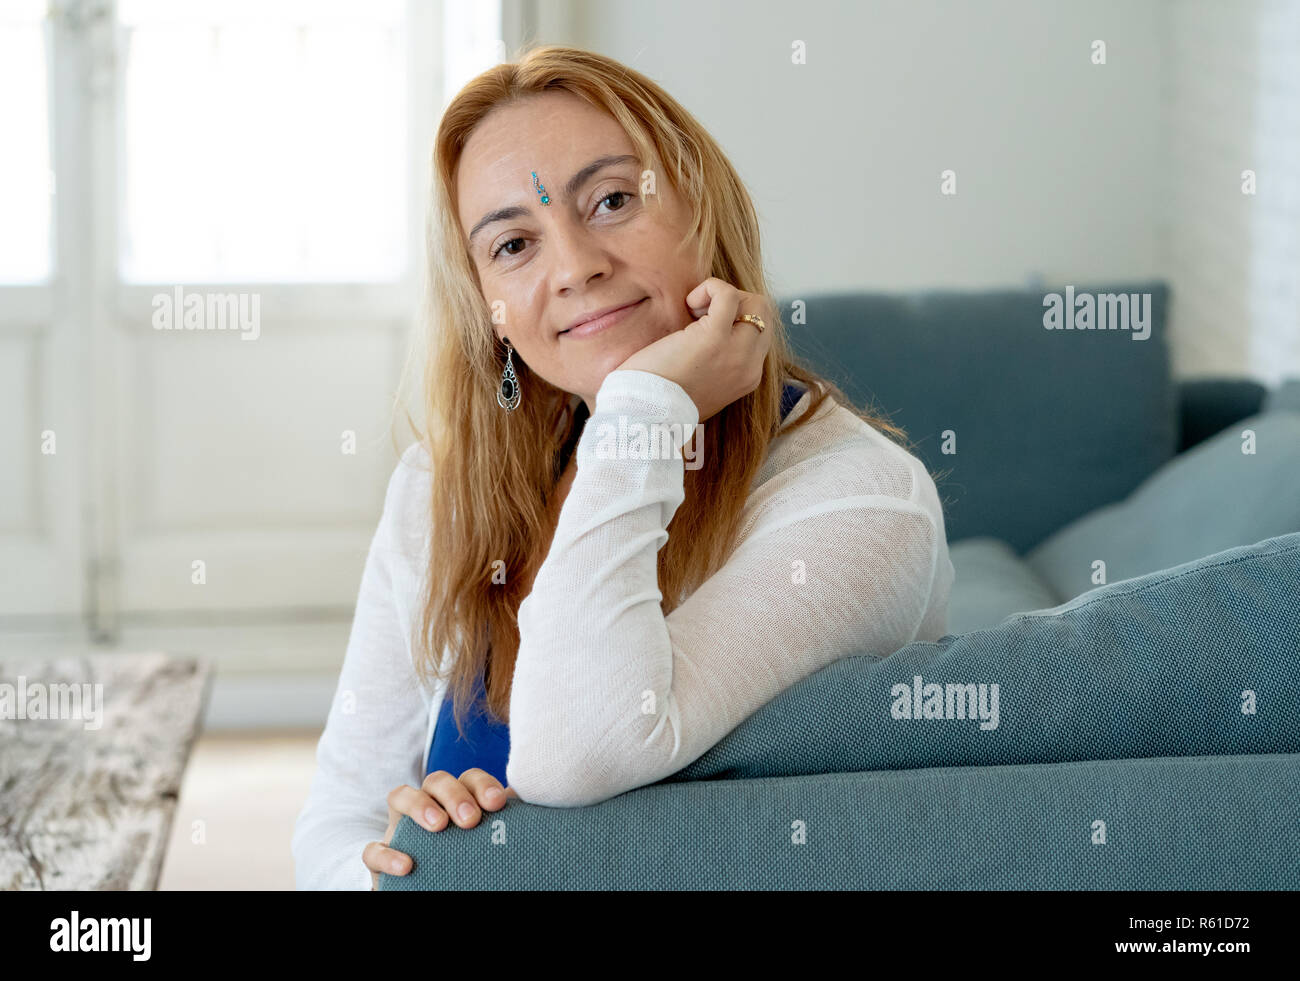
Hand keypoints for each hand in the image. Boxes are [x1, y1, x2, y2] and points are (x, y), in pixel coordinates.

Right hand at [363, 768, 516, 889]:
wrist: (439, 889)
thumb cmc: (472, 861)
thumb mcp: (489, 843)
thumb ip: (508, 826)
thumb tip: (540, 813)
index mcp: (458, 799)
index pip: (468, 778)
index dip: (482, 784)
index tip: (497, 804)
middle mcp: (428, 805)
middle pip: (436, 780)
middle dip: (454, 794)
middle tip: (470, 820)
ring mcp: (400, 828)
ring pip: (400, 795)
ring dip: (420, 805)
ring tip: (439, 826)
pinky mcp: (380, 857)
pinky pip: (372, 849)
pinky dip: (386, 854)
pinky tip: (407, 865)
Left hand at [615, 278, 774, 422]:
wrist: (646, 415)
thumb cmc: (661, 399)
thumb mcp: (701, 387)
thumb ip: (716, 368)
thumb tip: (708, 342)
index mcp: (748, 378)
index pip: (760, 333)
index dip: (736, 319)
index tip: (704, 325)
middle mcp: (749, 366)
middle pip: (764, 315)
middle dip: (736, 303)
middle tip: (702, 313)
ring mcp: (736, 352)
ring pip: (756, 303)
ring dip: (724, 296)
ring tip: (695, 311)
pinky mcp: (714, 338)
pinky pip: (728, 295)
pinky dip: (710, 289)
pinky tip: (689, 304)